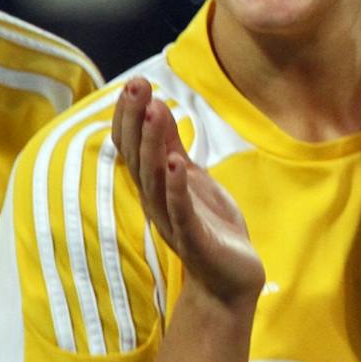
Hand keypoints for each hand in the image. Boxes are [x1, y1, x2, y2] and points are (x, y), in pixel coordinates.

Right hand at [111, 79, 265, 304]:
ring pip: (155, 181)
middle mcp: (156, 202)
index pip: (132, 147)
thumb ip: (172, 148)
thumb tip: (155, 107)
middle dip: (136, 121)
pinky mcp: (194, 239)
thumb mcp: (191, 178)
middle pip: (138, 158)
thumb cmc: (209, 225)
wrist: (231, 278)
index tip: (134, 83)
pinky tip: (177, 162)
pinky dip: (177, 187)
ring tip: (154, 112)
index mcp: (155, 186)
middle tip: (136, 86)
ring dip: (153, 145)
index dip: (130, 117)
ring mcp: (173, 221)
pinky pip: (180, 211)